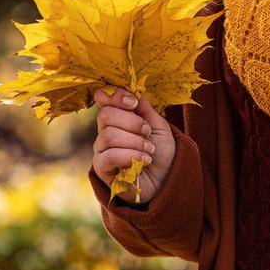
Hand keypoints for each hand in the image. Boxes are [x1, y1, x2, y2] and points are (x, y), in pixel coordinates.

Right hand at [92, 88, 176, 203]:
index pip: (105, 100)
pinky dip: (128, 156)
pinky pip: (107, 156)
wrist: (167, 179)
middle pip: (106, 116)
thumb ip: (142, 108)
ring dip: (134, 142)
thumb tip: (126, 90)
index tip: (134, 103)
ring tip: (149, 151)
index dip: (117, 97)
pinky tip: (143, 161)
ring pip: (108, 136)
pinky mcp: (102, 170)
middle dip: (132, 122)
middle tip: (147, 133)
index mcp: (117, 118)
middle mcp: (105, 132)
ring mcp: (102, 151)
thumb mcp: (157, 125)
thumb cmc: (162, 152)